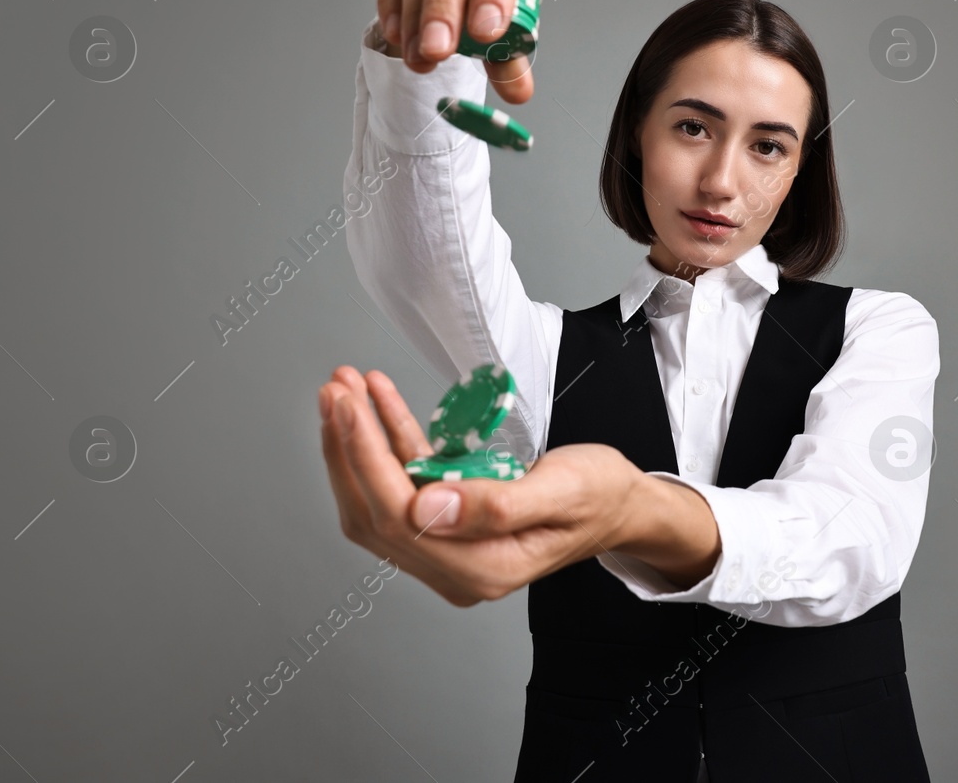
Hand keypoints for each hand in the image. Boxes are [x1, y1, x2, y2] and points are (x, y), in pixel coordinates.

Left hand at [318, 365, 645, 605]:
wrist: (621, 504)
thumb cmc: (600, 495)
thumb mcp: (562, 490)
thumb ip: (496, 504)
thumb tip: (426, 507)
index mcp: (483, 568)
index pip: (400, 515)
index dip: (365, 459)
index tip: (348, 407)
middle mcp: (457, 568)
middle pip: (376, 510)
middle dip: (348, 446)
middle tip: (336, 388)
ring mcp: (449, 550)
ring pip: (379, 498)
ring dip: (356, 442)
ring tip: (345, 388)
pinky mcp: (447, 526)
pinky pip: (404, 484)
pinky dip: (386, 441)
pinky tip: (378, 401)